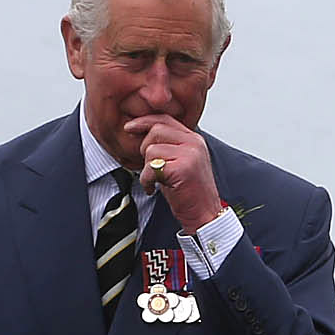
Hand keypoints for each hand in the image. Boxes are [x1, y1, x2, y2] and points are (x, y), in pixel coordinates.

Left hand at [121, 115, 223, 232]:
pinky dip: (147, 180)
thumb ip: (168, 145)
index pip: (165, 119)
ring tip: (155, 180)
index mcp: (194, 140)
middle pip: (156, 130)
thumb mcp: (180, 162)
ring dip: (147, 168)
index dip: (144, 121)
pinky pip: (151, 167)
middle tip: (151, 167)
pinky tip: (153, 188)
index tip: (130, 128)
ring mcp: (190, 155)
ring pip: (151, 149)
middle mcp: (194, 144)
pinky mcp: (183, 169)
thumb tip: (142, 132)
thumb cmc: (189, 192)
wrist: (204, 215)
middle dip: (145, 148)